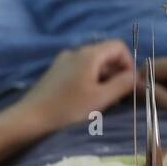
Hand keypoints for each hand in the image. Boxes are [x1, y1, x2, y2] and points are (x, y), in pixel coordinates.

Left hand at [17, 40, 135, 133]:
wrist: (29, 119)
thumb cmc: (67, 109)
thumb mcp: (100, 99)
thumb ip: (122, 85)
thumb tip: (138, 77)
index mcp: (89, 54)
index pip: (118, 46)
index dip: (128, 63)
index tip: (129, 85)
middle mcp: (75, 52)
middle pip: (104, 55)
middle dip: (115, 73)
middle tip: (117, 97)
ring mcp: (62, 62)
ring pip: (91, 65)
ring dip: (102, 80)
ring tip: (101, 102)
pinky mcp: (54, 74)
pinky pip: (78, 72)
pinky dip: (88, 82)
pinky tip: (84, 102)